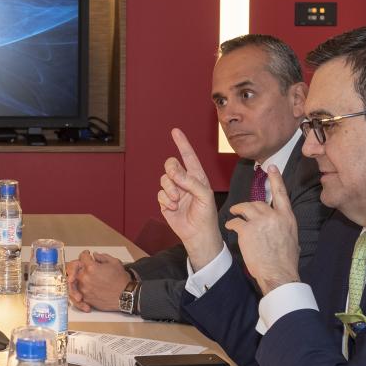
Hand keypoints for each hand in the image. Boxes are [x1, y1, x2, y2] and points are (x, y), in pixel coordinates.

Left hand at [67, 250, 129, 311]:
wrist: (126, 296)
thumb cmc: (121, 280)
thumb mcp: (114, 262)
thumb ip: (102, 256)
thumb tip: (94, 255)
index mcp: (91, 267)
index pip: (82, 257)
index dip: (85, 254)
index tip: (87, 254)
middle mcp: (85, 278)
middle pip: (74, 268)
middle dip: (78, 265)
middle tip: (82, 265)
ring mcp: (84, 289)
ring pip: (73, 280)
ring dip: (76, 277)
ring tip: (81, 276)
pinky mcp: (86, 298)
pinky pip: (77, 293)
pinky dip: (78, 289)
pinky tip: (83, 287)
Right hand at [157, 128, 222, 268]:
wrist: (197, 234)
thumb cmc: (206, 215)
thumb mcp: (204, 195)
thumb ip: (190, 181)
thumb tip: (173, 172)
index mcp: (197, 176)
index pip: (189, 156)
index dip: (182, 143)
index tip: (175, 131)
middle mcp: (184, 181)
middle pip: (171, 165)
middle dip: (172, 171)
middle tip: (176, 179)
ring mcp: (174, 190)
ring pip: (163, 179)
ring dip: (169, 189)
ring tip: (176, 200)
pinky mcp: (165, 201)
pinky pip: (159, 193)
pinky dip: (165, 200)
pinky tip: (172, 207)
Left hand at [225, 164, 299, 294]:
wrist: (278, 274)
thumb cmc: (285, 261)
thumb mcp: (291, 239)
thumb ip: (283, 226)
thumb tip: (279, 222)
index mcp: (287, 218)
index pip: (281, 193)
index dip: (275, 179)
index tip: (271, 166)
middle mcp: (274, 216)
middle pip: (257, 203)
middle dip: (249, 207)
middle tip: (242, 211)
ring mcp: (260, 222)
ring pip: (244, 209)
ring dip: (237, 212)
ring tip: (233, 216)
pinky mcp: (247, 230)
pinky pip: (235, 222)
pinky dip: (232, 224)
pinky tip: (231, 229)